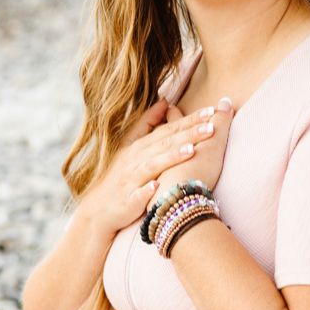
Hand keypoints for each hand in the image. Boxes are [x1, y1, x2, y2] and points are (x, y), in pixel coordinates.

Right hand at [75, 97, 226, 239]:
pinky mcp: (128, 201)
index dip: (188, 120)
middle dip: (187, 134)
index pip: (168, 129)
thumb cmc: (120, 176)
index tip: (210, 111)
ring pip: (152, 166)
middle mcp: (136, 160)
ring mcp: (131, 180)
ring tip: (191, 150)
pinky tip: (157, 186)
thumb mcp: (130, 145)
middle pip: (164, 144)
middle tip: (211, 126)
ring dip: (170, 158)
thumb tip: (164, 100)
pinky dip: (146, 190)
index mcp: (139, 146)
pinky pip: (138, 195)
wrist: (99, 209)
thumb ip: (147, 123)